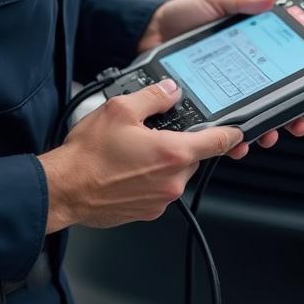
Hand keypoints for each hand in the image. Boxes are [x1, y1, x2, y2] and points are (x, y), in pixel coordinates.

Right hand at [38, 79, 242, 231]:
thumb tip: (170, 91)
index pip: (219, 142)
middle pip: (193, 156)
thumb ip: (153, 97)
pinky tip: (125, 168)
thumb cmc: (89, 155)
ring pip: (175, 173)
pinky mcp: (147, 212)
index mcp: (173, 154)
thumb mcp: (121, 109)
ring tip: (132, 151)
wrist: (64, 189)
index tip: (239, 129)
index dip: (232, 132)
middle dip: (179, 143)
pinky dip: (149, 177)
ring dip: (162, 160)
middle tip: (153, 132)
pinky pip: (159, 189)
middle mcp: (172, 181)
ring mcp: (160, 200)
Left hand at [136, 0, 303, 158]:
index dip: (295, 90)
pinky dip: (227, 140)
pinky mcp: (199, 107)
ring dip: (260, 133)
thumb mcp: (214, 1)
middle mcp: (237, 77)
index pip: (278, 75)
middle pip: (269, 104)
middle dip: (285, 119)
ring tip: (263, 136)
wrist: (146, 32)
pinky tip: (234, 144)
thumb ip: (241, 2)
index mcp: (247, 53)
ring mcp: (219, 95)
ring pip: (246, 121)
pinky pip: (215, 130)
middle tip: (293, 125)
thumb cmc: (181, 16)